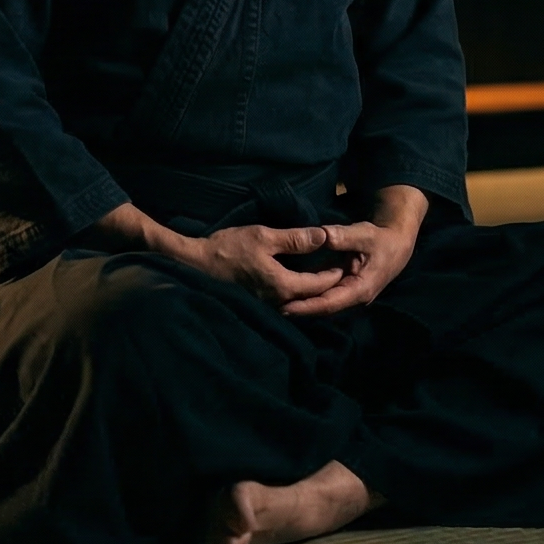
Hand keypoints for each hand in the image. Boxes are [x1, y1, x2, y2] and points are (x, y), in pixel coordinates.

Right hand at [179, 224, 345, 307]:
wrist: (195, 266)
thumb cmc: (228, 249)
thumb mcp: (264, 236)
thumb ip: (295, 238)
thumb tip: (324, 236)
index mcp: (284, 286)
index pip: (320, 284)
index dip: (336, 272)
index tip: (347, 260)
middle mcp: (279, 302)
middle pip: (313, 296)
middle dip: (330, 283)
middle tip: (342, 267)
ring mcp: (268, 306)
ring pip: (300, 301)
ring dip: (315, 289)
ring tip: (326, 272)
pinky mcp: (260, 305)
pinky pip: (287, 301)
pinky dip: (299, 292)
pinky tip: (301, 279)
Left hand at [282, 185, 426, 317]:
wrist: (395, 245)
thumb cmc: (380, 239)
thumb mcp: (364, 234)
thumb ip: (343, 236)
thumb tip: (323, 235)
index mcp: (360, 289)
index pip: (329, 303)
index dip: (307, 306)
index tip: (286, 307)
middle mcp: (353, 298)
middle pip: (322, 308)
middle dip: (299, 309)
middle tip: (271, 308)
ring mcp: (348, 295)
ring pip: (322, 304)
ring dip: (302, 305)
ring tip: (274, 304)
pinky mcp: (343, 290)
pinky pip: (324, 296)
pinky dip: (307, 296)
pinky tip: (288, 295)